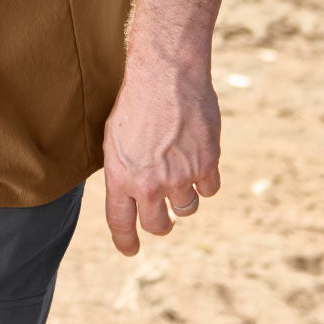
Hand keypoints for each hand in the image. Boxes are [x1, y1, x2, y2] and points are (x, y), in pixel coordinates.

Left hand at [101, 49, 221, 257]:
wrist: (165, 74)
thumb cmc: (135, 101)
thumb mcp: (115, 138)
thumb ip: (123, 170)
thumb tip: (130, 195)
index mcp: (121, 177)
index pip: (121, 224)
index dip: (126, 241)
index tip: (130, 250)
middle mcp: (150, 184)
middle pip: (158, 225)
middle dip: (161, 222)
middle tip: (164, 215)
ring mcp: (180, 177)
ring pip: (186, 209)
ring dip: (183, 198)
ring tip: (179, 171)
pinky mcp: (207, 165)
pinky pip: (209, 190)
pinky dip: (205, 180)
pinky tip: (199, 160)